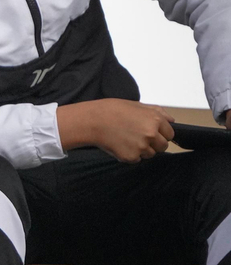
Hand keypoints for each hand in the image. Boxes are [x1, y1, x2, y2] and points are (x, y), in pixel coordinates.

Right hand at [58, 99, 173, 161]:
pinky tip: (120, 145)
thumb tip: (171, 120)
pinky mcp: (131, 157)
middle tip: (138, 137)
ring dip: (141, 150)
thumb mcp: (137, 105)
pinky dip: (130, 155)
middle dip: (153, 144)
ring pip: (150, 154)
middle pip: (163, 146)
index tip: (150, 132)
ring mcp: (141, 147)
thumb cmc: (112, 110)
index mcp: (155, 120)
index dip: (160, 133)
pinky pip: (136, 159)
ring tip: (127, 140)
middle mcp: (151, 134)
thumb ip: (158, 112)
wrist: (92, 121)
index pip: (170, 134)